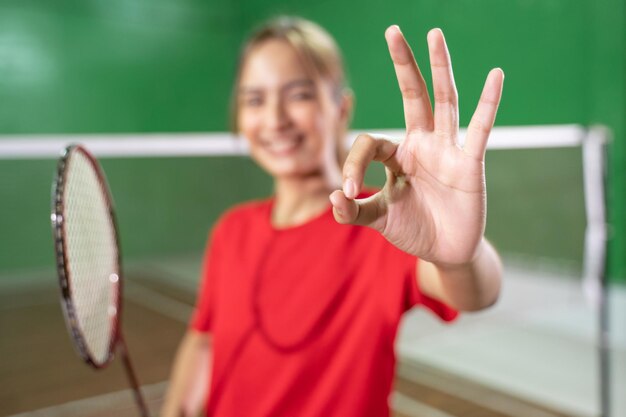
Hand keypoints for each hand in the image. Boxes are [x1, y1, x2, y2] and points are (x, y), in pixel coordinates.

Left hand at [329, 26, 503, 266]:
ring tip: (434, 34)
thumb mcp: (379, 220)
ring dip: (439, 69)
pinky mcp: (470, 164)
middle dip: (403, 65)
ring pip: (443, 102)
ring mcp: (447, 150)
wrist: (445, 252)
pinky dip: (488, 104)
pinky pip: (480, 130)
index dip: (352, 164)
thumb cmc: (413, 229)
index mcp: (397, 156)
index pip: (370, 144)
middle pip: (412, 96)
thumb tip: (333, 197)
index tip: (346, 192)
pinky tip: (495, 75)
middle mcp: (422, 145)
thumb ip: (354, 211)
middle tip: (392, 30)